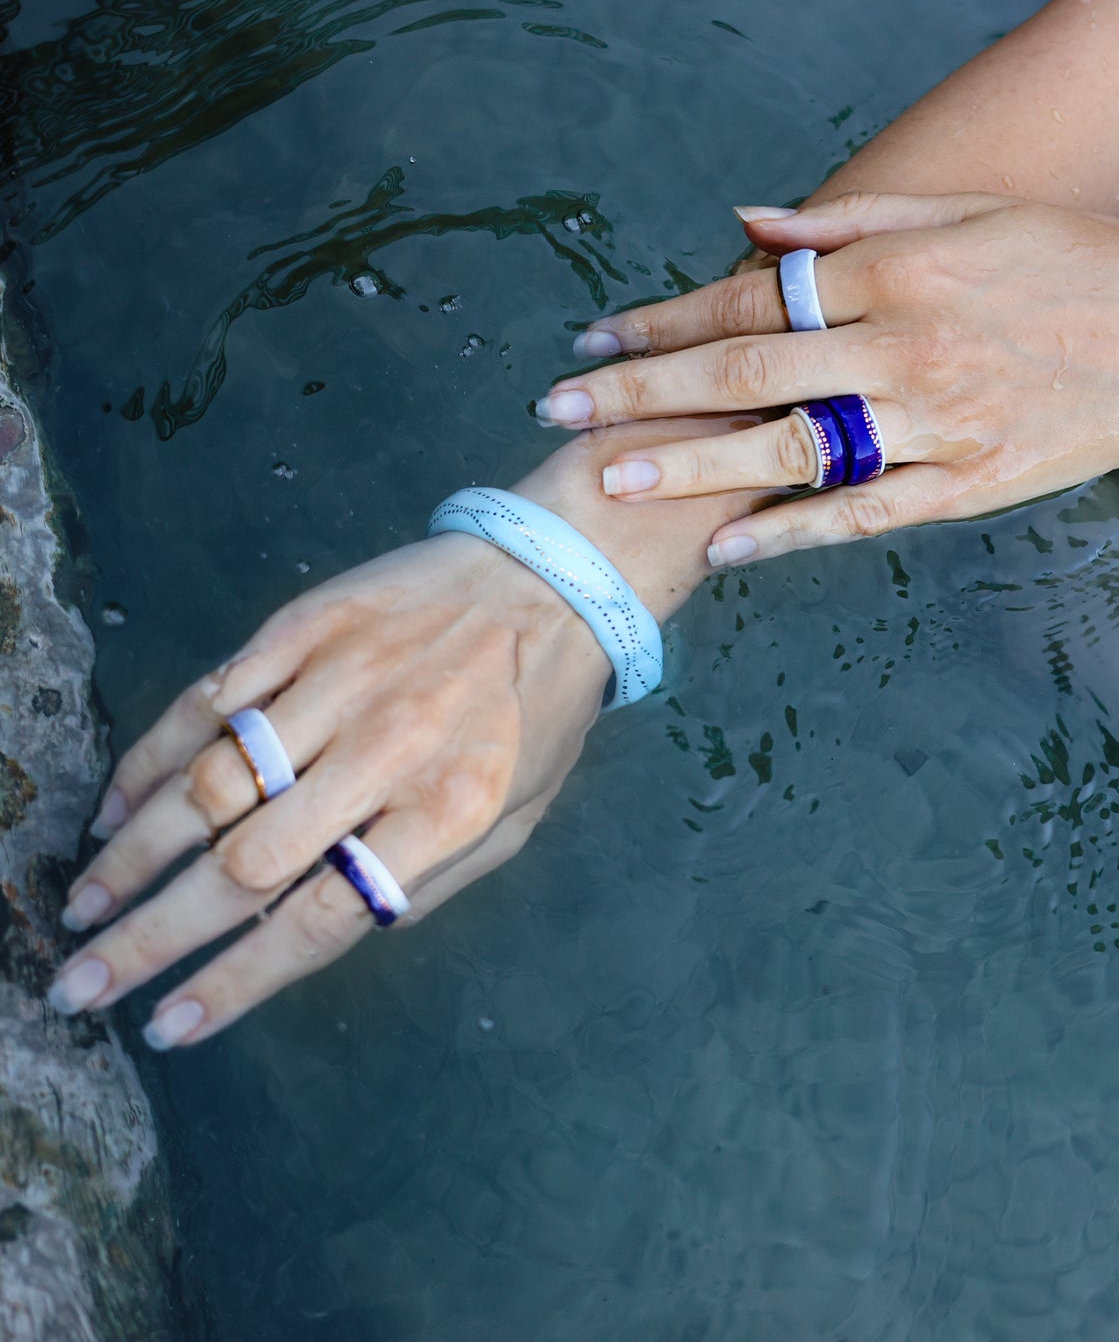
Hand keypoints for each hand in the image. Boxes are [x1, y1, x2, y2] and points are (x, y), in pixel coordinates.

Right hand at [47, 424, 750, 1046]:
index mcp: (448, 812)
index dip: (236, 981)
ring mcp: (341, 680)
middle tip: (81, 982)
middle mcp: (387, 750)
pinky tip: (116, 806)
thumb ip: (416, 883)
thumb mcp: (511, 821)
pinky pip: (209, 700)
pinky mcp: (307, 624)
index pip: (319, 919)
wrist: (551, 580)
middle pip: (245, 863)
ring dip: (134, 854)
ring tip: (85, 904)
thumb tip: (300, 934)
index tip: (167, 1024)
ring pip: (209, 783)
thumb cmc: (534, 717)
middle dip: (151, 935)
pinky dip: (152, 759)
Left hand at [539, 193, 1118, 562]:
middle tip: (559, 414)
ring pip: (793, 451)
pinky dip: (790, 534)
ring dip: (694, 467)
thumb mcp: (970, 214)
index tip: (596, 343)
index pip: (752, 297)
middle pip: (748, 371)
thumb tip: (746, 227)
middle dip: (644, 394)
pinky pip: (863, 516)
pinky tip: (724, 548)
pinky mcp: (970, 488)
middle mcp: (907, 346)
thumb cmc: (1076, 263)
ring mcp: (938, 425)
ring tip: (611, 484)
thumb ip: (851, 223)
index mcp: (900, 272)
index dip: (665, 320)